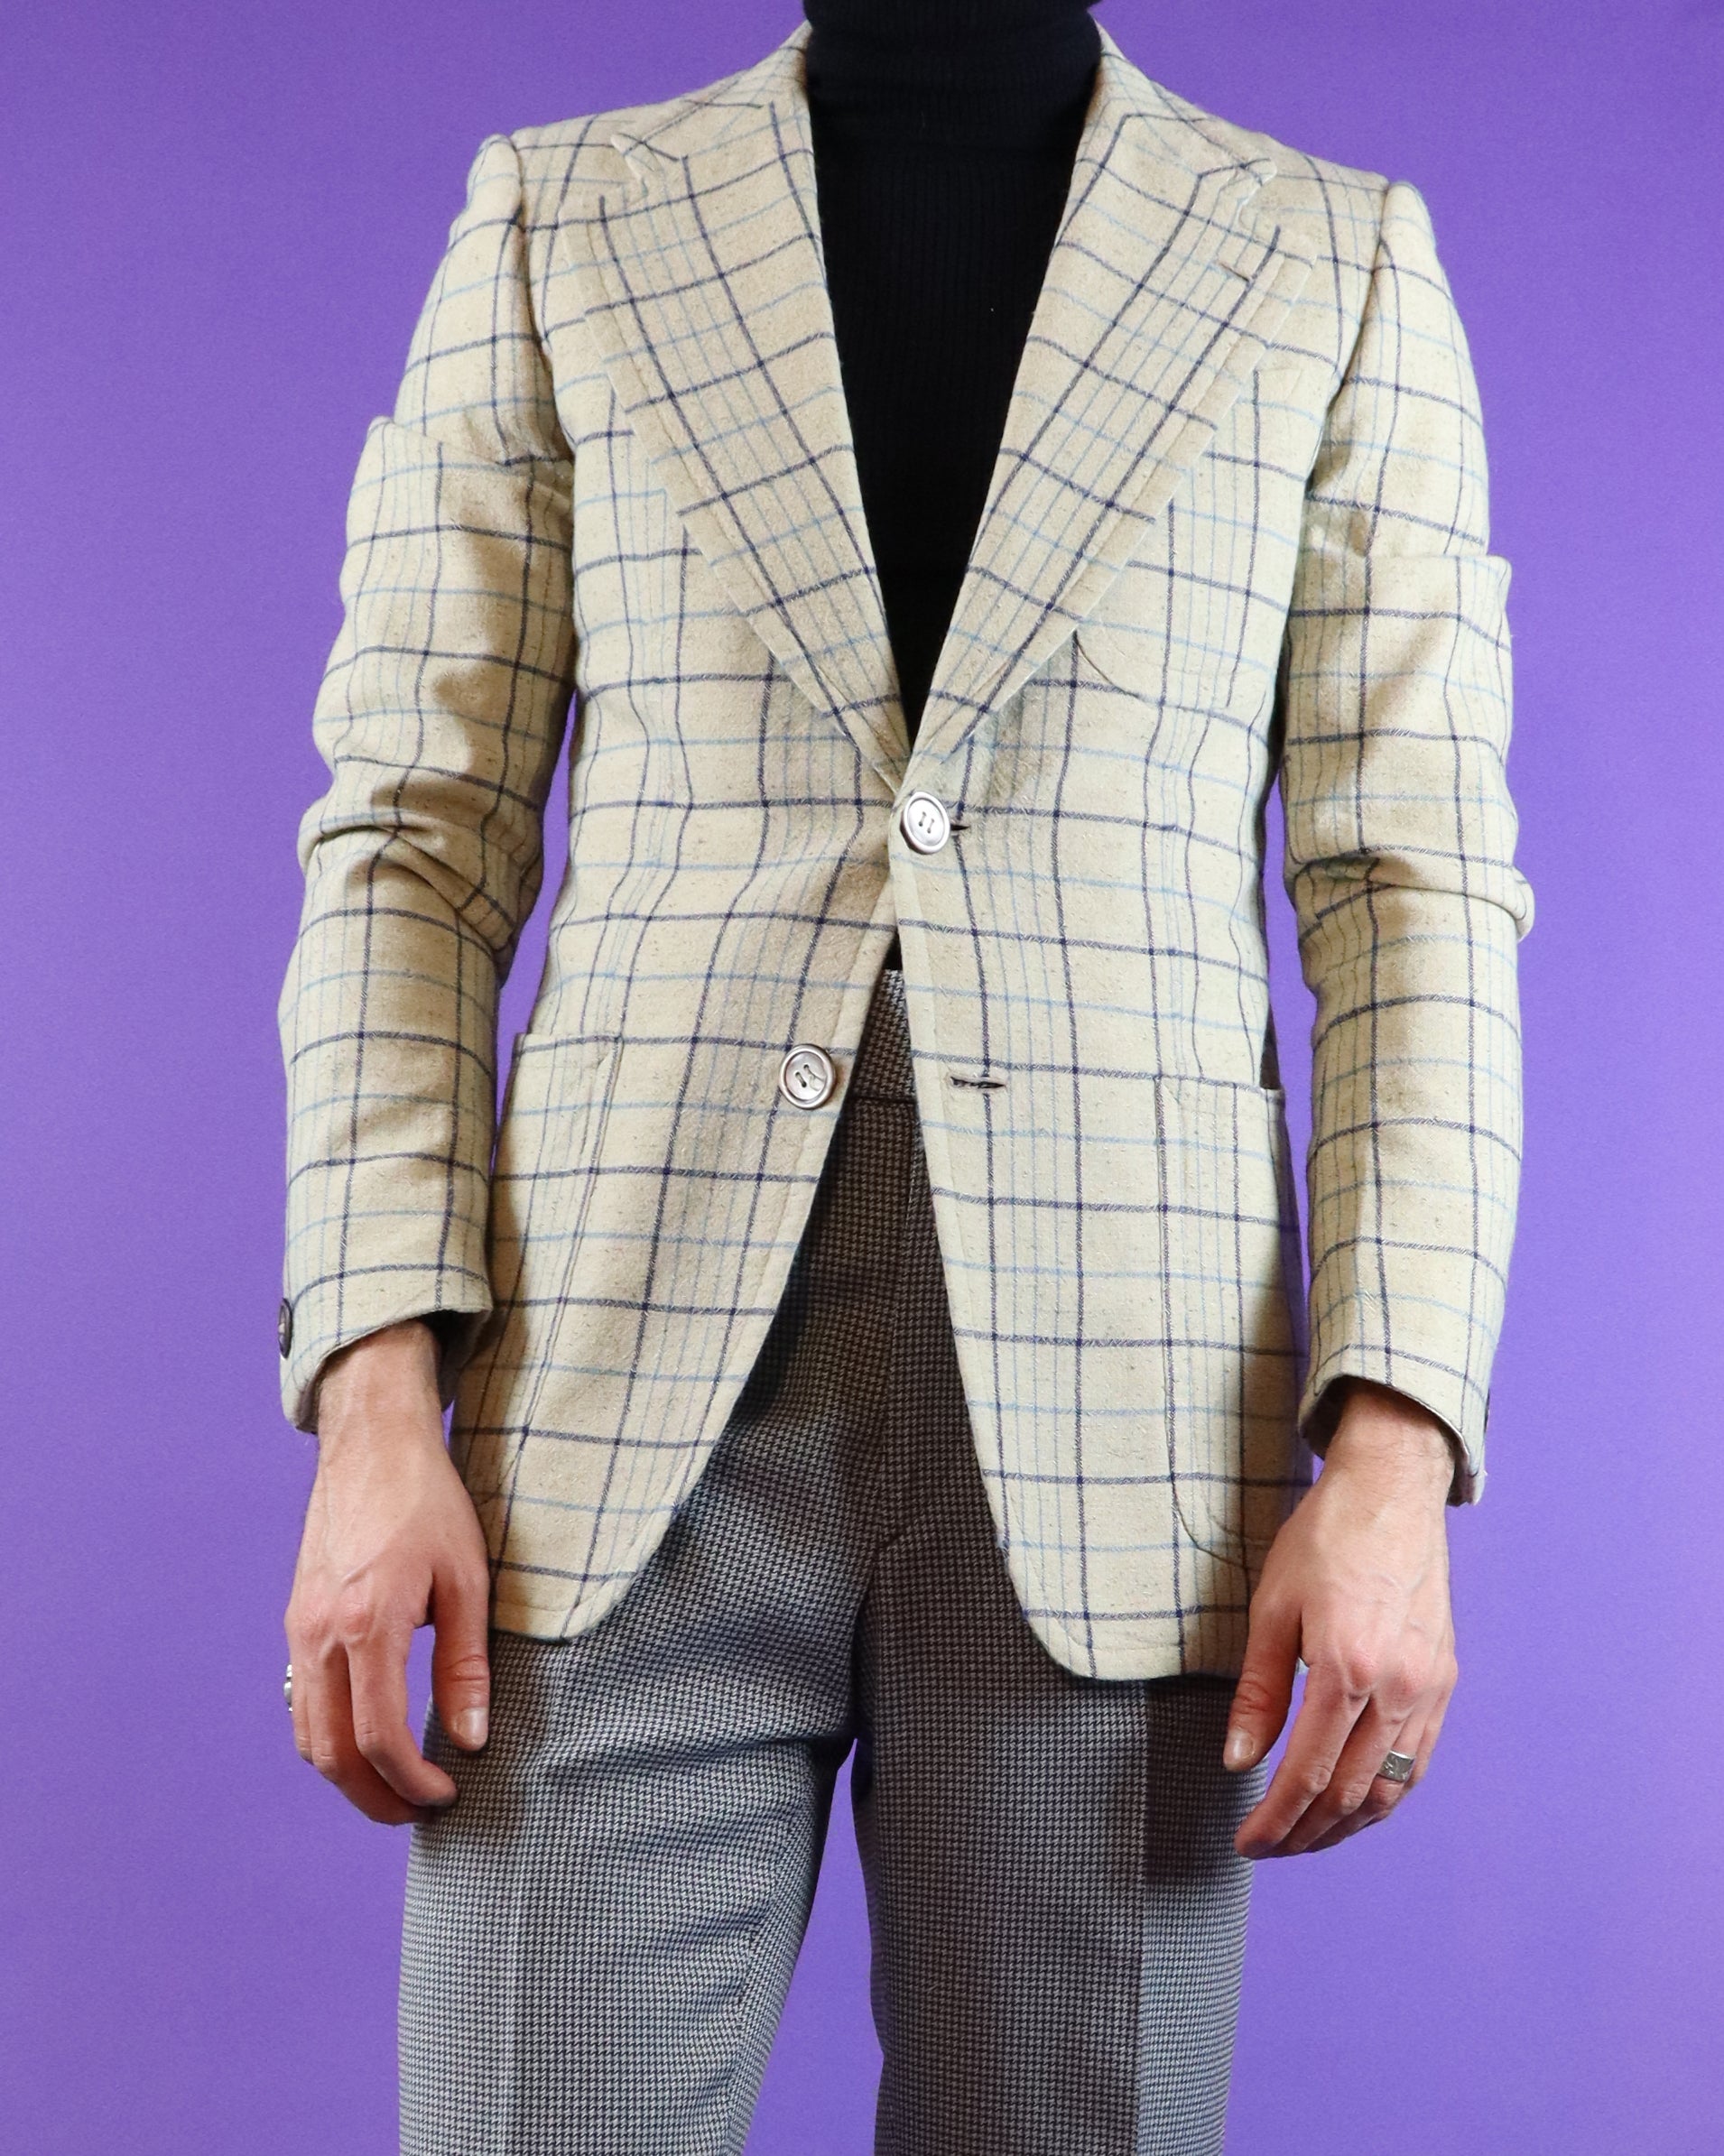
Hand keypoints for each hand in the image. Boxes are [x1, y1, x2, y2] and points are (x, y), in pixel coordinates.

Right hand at [285, 1320, 491, 1824]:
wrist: (372, 1442)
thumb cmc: (430, 1503)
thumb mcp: (468, 1578)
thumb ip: (466, 1664)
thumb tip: (471, 1739)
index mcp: (368, 1623)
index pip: (378, 1737)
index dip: (410, 1782)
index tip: (446, 1795)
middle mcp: (321, 1633)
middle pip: (330, 1752)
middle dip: (372, 1796)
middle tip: (416, 1813)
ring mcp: (300, 1626)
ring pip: (306, 1732)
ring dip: (345, 1773)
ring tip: (394, 1786)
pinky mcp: (297, 1617)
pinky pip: (302, 1697)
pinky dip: (328, 1734)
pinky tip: (367, 1736)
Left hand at [1223, 1380, 1458, 1856]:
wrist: (1391, 1491)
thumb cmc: (1324, 1539)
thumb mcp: (1271, 1608)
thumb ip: (1258, 1692)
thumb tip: (1239, 1762)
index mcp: (1346, 1667)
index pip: (1308, 1775)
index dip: (1275, 1819)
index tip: (1248, 1842)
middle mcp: (1397, 1687)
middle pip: (1351, 1794)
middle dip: (1305, 1833)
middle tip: (1269, 1848)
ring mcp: (1428, 1688)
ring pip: (1390, 1788)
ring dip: (1346, 1826)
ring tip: (1305, 1838)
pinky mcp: (1444, 1681)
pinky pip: (1417, 1761)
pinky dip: (1386, 1796)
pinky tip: (1356, 1805)